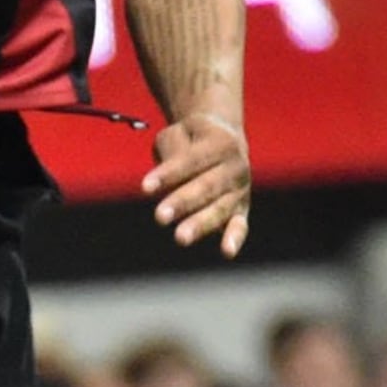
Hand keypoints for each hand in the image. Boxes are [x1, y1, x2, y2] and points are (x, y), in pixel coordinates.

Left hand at [142, 111, 250, 256]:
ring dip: (200, 223)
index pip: (190, 160)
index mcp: (220, 142)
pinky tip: (227, 252)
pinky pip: (240, 225)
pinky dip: (235, 237)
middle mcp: (235, 166)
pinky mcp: (241, 209)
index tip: (145, 187)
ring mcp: (240, 189)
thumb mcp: (178, 134)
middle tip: (160, 217)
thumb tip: (165, 181)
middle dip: (182, 202)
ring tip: (180, 238)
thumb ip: (173, 154)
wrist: (225, 135)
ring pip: (220, 208)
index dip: (168, 174)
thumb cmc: (190, 139)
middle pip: (207, 186)